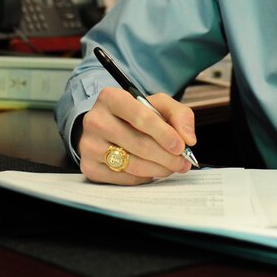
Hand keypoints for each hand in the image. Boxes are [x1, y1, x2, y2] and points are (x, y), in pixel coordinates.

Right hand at [77, 87, 196, 184]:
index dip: (164, 134)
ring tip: (172, 167)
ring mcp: (88, 145)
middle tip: (183, 163)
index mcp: (111, 98)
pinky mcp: (88, 167)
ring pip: (132, 164)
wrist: (107, 126)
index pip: (140, 117)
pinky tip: (151, 171)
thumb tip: (188, 139)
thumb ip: (179, 115)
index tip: (182, 146)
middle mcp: (95, 120)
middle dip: (167, 157)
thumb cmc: (136, 115)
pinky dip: (143, 178)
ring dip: (158, 169)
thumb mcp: (158, 104)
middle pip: (138, 144)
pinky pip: (123, 178)